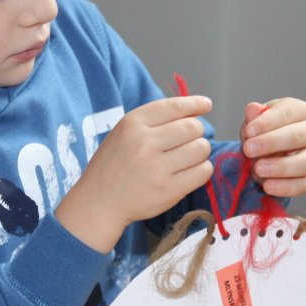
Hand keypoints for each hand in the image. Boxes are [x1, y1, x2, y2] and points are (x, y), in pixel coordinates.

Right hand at [56, 96, 214, 251]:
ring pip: (201, 148)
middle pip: (193, 127)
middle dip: (197, 132)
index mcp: (132, 124)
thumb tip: (194, 112)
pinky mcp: (168, 190)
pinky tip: (190, 171)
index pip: (174, 107)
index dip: (195, 104)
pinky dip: (202, 169)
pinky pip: (202, 171)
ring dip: (200, 151)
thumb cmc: (116, 164)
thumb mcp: (124, 133)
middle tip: (188, 140)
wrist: (99, 202)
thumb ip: (154, 121)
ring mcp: (156, 168)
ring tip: (187, 157)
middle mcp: (144, 143)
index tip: (206, 104)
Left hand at [240, 98, 305, 197]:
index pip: (287, 112)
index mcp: (300, 111)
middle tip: (249, 149)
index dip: (267, 122)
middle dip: (272, 142)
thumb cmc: (262, 132)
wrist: (265, 154)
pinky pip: (303, 184)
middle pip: (297, 136)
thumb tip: (253, 108)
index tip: (249, 131)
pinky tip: (268, 186)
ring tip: (258, 168)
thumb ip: (252, 118)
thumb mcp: (254, 123)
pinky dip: (285, 187)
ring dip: (281, 167)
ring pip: (305, 162)